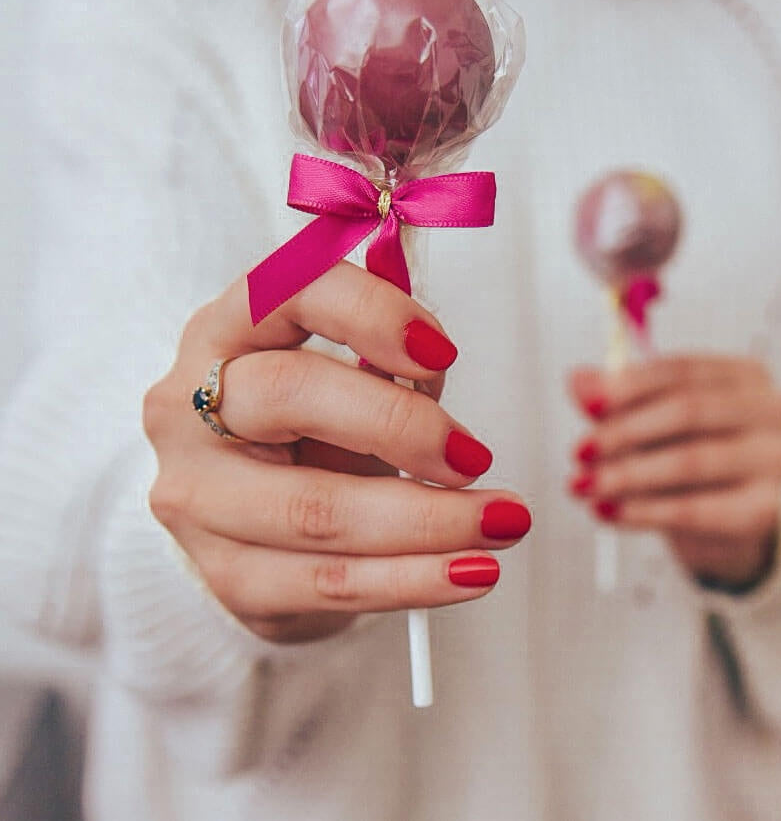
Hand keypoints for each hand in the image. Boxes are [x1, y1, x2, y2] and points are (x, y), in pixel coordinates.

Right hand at [143, 263, 530, 642]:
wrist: (246, 518)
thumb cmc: (307, 427)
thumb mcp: (343, 375)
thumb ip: (385, 357)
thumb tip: (436, 354)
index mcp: (223, 331)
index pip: (283, 290)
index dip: (369, 313)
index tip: (444, 352)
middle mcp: (188, 405)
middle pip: (289, 393)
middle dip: (401, 425)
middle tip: (476, 455)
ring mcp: (197, 496)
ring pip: (316, 509)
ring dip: (428, 520)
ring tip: (500, 523)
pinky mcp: (226, 574)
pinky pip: (329, 582)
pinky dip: (412, 580)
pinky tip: (468, 572)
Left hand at [569, 356, 780, 588]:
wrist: (721, 521)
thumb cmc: (686, 454)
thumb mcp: (648, 420)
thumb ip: (615, 399)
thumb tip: (579, 381)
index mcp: (744, 374)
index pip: (682, 370)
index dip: (630, 386)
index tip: (589, 404)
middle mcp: (769, 410)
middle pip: (688, 411)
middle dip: (624, 431)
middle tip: (580, 450)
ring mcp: (774, 460)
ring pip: (690, 461)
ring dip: (626, 474)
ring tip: (584, 484)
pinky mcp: (764, 510)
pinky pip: (696, 510)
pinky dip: (643, 511)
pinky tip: (608, 510)